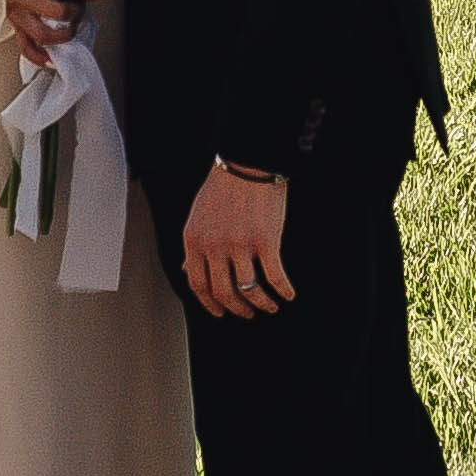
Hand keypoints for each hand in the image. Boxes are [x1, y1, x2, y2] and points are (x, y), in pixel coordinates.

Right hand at [5, 0, 91, 65]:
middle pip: (57, 11)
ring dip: (65, 34)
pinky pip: (27, 49)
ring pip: (43, 34)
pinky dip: (41, 57)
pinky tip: (53, 60)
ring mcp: (17, 16)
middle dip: (77, 11)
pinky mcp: (15, 30)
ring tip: (73, 28)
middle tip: (81, 8)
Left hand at [182, 163, 293, 316]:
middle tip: (247, 313)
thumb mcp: (198, 215)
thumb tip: (188, 270)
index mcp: (195, 241)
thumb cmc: (224, 185)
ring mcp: (241, 246)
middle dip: (237, 309)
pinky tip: (288, 294)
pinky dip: (283, 290)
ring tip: (270, 306)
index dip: (210, 304)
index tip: (220, 312)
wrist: (248, 161)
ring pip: (251, 290)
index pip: (198, 285)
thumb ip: (195, 245)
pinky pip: (275, 276)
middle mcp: (215, 247)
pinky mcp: (266, 241)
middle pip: (225, 293)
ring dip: (262, 304)